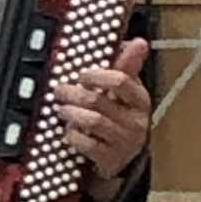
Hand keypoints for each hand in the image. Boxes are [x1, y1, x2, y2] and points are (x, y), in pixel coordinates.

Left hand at [54, 36, 151, 199]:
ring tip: (62, 109)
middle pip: (98, 100)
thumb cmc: (122, 119)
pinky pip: (88, 144)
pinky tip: (70, 131)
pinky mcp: (111, 159)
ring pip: (92, 120)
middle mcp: (135, 121)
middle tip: (60, 90)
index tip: (82, 75)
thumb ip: (128, 67)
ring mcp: (124, 142)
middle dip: (73, 93)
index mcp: (140, 100)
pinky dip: (74, 136)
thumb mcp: (127, 93)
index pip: (121, 80)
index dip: (96, 75)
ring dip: (71, 113)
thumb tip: (138, 42)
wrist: (127, 159)